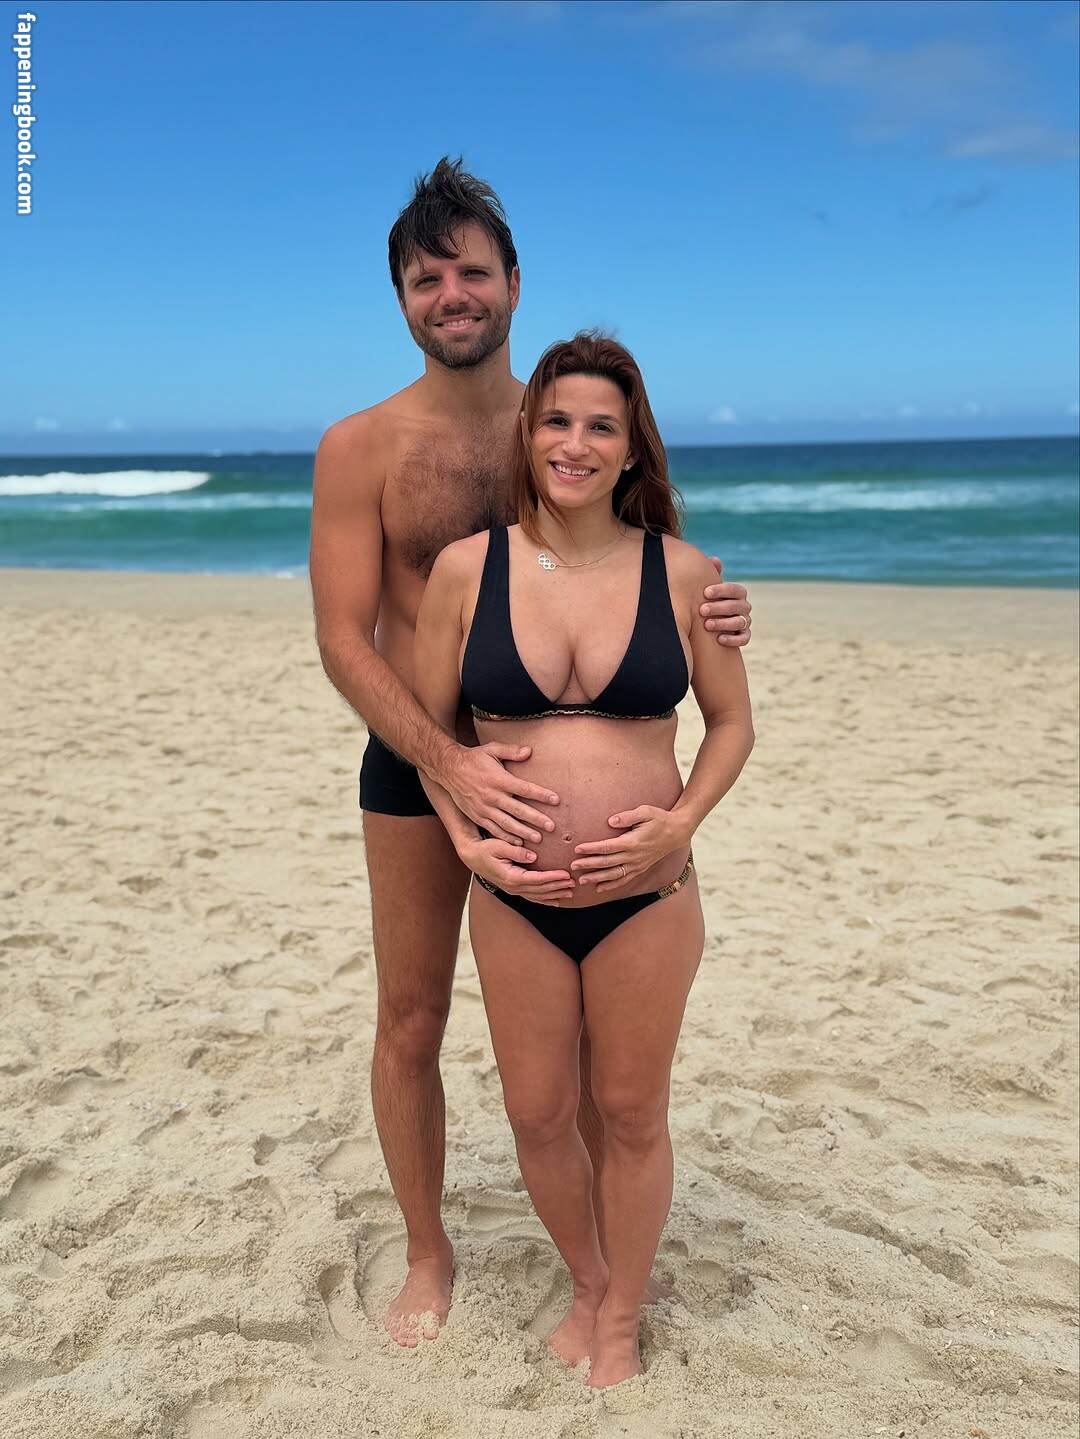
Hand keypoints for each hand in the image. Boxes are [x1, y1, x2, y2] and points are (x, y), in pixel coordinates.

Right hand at [444, 743, 559, 844]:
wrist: (449, 769)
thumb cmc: (474, 758)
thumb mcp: (492, 749)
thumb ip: (511, 751)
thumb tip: (529, 751)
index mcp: (499, 779)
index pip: (524, 788)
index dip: (541, 795)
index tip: (556, 800)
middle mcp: (492, 796)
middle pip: (518, 810)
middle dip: (536, 819)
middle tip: (551, 827)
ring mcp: (484, 808)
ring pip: (507, 823)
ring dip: (523, 832)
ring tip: (538, 839)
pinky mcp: (477, 816)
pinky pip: (493, 829)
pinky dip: (506, 837)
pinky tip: (518, 843)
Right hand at [462, 836, 574, 906]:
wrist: (472, 857)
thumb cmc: (485, 849)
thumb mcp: (498, 845)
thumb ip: (515, 850)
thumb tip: (533, 856)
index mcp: (511, 877)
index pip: (537, 879)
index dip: (553, 878)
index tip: (566, 874)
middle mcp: (513, 887)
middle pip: (540, 890)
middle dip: (558, 887)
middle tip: (574, 883)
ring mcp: (513, 890)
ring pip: (538, 896)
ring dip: (555, 895)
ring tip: (570, 893)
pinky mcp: (514, 889)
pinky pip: (532, 897)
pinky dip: (545, 900)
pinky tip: (556, 901)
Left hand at [571, 805, 689, 893]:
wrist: (677, 832)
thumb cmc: (659, 819)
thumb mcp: (646, 812)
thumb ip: (628, 816)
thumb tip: (611, 820)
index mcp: (633, 842)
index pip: (608, 847)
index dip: (592, 848)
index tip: (577, 849)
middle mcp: (634, 856)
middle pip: (607, 862)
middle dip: (589, 864)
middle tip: (572, 866)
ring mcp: (638, 864)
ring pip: (614, 875)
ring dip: (597, 878)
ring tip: (581, 880)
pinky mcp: (640, 868)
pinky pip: (624, 879)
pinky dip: (611, 885)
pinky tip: (599, 888)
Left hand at [701, 556, 750, 647]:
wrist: (709, 625)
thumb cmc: (708, 601)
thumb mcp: (709, 590)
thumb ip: (712, 575)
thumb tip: (715, 560)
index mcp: (738, 594)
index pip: (735, 590)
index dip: (722, 590)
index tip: (705, 592)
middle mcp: (744, 607)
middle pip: (737, 606)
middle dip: (719, 607)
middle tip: (701, 610)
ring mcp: (745, 622)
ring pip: (740, 622)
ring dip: (723, 623)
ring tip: (707, 625)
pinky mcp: (744, 636)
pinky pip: (744, 638)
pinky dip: (733, 639)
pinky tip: (719, 639)